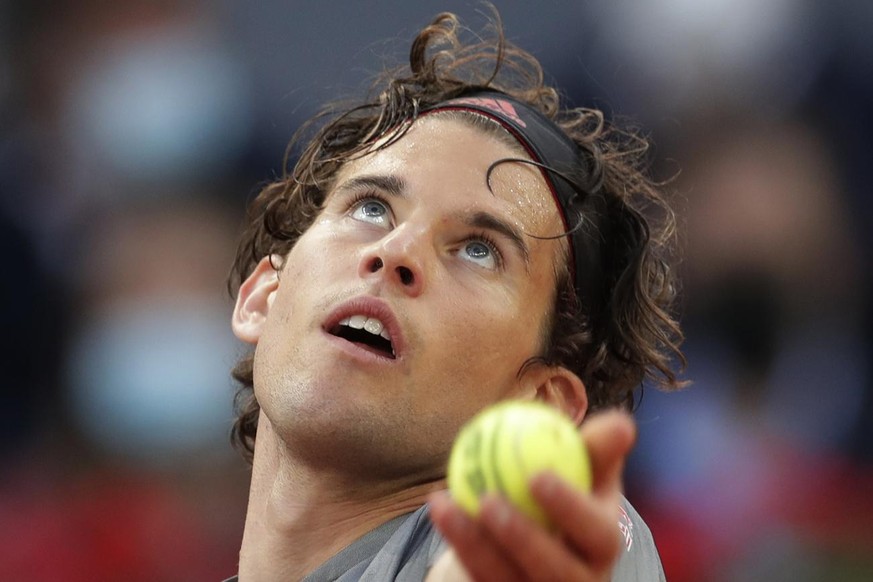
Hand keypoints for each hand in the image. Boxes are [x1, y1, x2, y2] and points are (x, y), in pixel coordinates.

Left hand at [426, 410, 635, 581]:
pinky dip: (458, 545)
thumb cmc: (561, 488)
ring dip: (473, 542)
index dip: (571, 510)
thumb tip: (622, 425)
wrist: (524, 533)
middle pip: (557, 572)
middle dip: (523, 539)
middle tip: (488, 500)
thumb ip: (597, 446)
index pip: (598, 534)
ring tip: (445, 503)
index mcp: (603, 544)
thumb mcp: (581, 465)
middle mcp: (580, 581)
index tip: (537, 475)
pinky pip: (480, 580)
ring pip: (508, 581)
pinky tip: (440, 511)